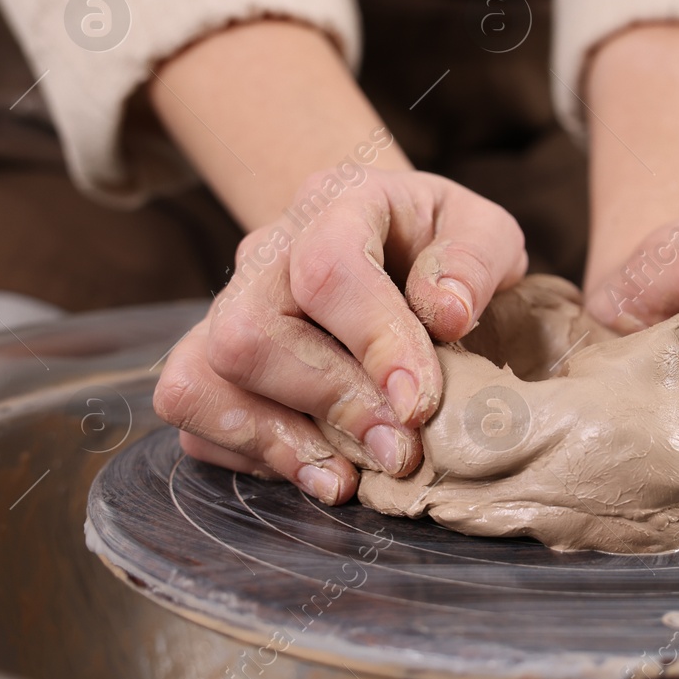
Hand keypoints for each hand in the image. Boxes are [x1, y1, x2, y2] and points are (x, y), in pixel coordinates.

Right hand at [153, 169, 526, 503]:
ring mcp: (227, 302)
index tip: (420, 405)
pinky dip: (250, 452)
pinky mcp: (208, 353)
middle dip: (330, 403)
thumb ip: (474, 262)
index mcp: (340, 201)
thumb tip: (447, 315)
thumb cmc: (440, 245)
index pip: (329, 268)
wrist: (393, 245)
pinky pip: (192, 409)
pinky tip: (318, 466)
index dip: (373, 343)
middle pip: (250, 331)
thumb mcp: (485, 233)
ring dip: (280, 440)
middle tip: (399, 451)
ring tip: (352, 477)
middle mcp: (268, 250)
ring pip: (204, 375)